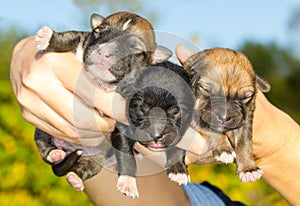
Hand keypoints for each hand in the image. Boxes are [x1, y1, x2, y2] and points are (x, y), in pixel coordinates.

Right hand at [10, 37, 125, 145]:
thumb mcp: (78, 48)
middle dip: (105, 126)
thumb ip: (97, 66)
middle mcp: (39, 83)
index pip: (92, 92)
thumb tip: (122, 88)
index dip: (115, 107)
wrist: (23, 57)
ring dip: (94, 135)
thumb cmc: (59, 51)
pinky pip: (60, 133)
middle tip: (117, 123)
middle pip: (81, 118)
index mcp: (55, 63)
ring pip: (71, 130)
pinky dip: (80, 137)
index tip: (129, 113)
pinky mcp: (28, 115)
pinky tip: (90, 132)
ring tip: (106, 128)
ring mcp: (30, 102)